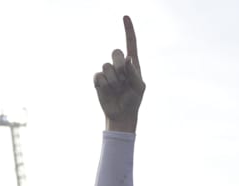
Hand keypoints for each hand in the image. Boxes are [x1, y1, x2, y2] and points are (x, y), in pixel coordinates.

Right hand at [95, 16, 144, 132]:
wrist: (122, 115)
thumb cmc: (133, 100)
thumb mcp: (139, 87)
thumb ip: (134, 73)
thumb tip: (128, 58)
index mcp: (132, 65)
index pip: (131, 44)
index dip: (128, 30)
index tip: (126, 16)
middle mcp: (119, 65)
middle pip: (116, 52)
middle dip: (120, 66)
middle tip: (123, 80)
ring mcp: (108, 71)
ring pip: (107, 66)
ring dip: (114, 80)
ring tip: (117, 89)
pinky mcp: (99, 79)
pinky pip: (99, 76)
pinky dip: (105, 85)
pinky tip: (108, 91)